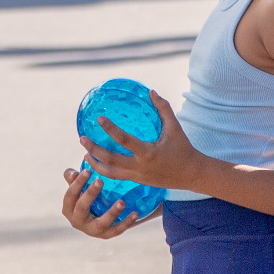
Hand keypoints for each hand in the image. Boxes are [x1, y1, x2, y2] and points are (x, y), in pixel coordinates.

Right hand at [60, 167, 141, 239]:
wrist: (95, 217)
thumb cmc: (85, 196)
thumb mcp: (78, 188)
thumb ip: (73, 178)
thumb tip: (72, 173)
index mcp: (68, 209)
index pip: (70, 196)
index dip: (77, 183)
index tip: (88, 171)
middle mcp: (77, 222)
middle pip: (82, 208)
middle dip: (90, 194)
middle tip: (100, 180)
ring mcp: (92, 231)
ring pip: (101, 223)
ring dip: (112, 213)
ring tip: (122, 202)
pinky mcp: (106, 235)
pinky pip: (117, 230)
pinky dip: (126, 222)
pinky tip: (135, 213)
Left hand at [80, 91, 202, 193]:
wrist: (191, 175)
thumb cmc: (183, 148)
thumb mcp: (175, 127)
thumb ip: (163, 108)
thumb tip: (151, 91)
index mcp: (148, 153)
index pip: (124, 140)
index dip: (110, 129)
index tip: (99, 119)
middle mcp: (140, 167)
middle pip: (111, 160)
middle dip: (94, 150)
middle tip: (82, 138)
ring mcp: (138, 177)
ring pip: (110, 173)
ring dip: (95, 164)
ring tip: (84, 154)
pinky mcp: (138, 182)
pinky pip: (117, 177)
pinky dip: (104, 171)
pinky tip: (97, 163)